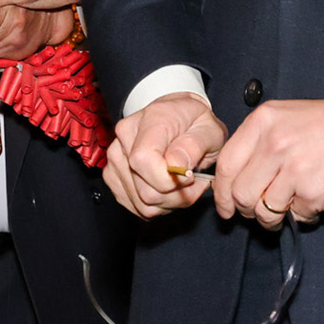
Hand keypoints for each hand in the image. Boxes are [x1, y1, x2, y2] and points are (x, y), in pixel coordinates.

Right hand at [105, 92, 228, 219]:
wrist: (179, 117)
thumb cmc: (197, 123)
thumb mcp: (210, 129)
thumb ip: (195, 145)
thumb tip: (176, 166)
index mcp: (151, 120)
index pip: (143, 160)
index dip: (169, 180)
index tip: (191, 177)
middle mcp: (125, 137)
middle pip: (145, 189)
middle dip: (178, 195)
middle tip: (194, 181)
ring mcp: (115, 158)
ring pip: (141, 203)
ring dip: (170, 201)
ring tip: (184, 183)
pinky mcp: (112, 176)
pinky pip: (137, 206)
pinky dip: (158, 204)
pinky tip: (169, 187)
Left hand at [213, 98, 323, 226]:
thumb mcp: (286, 116)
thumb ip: (256, 142)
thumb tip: (231, 181)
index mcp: (264, 122)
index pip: (226, 166)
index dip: (222, 192)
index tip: (227, 206)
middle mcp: (276, 145)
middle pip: (242, 194)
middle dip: (247, 209)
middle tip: (258, 210)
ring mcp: (297, 171)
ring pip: (266, 211)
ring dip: (274, 216)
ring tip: (290, 205)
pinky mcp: (316, 193)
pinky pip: (298, 217)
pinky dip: (305, 212)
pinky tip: (317, 194)